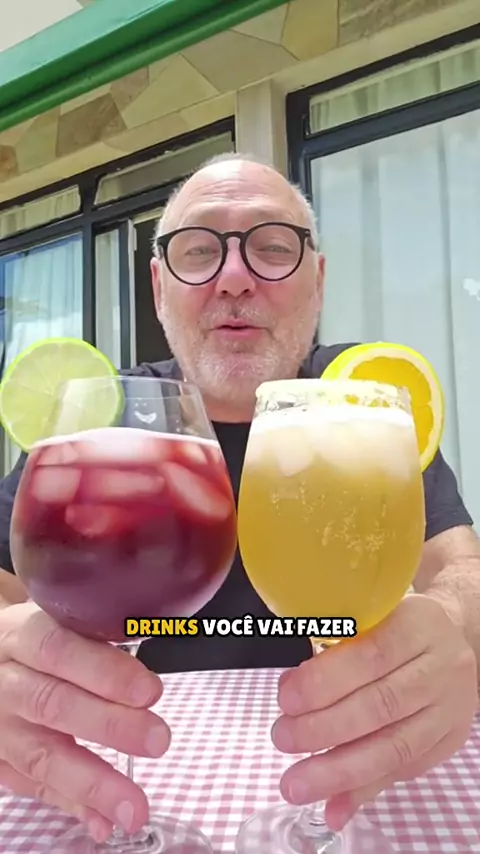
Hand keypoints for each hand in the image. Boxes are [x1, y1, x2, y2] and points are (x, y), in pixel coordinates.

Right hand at [0, 603, 169, 841]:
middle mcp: (5, 682)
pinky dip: (72, 806)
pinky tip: (104, 821)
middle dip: (110, 726)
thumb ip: (99, 641)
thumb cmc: (41, 642)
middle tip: (158, 740)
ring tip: (134, 807)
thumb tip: (150, 664)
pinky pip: (33, 787)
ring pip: (41, 755)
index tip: (149, 691)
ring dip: (93, 784)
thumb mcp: (61, 623)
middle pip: (53, 704)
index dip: (105, 671)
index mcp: (22, 636)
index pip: (60, 650)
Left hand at [272, 594, 476, 829]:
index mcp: (417, 625)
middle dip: (324, 729)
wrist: (454, 637)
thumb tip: (289, 689)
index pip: (370, 655)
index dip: (325, 681)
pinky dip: (364, 791)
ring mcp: (449, 707)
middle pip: (381, 705)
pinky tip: (333, 807)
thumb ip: (336, 648)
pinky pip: (405, 771)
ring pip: (395, 747)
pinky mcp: (450, 740)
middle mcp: (439, 667)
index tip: (285, 698)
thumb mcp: (372, 615)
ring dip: (340, 772)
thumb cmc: (395, 624)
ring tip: (297, 783)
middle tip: (282, 737)